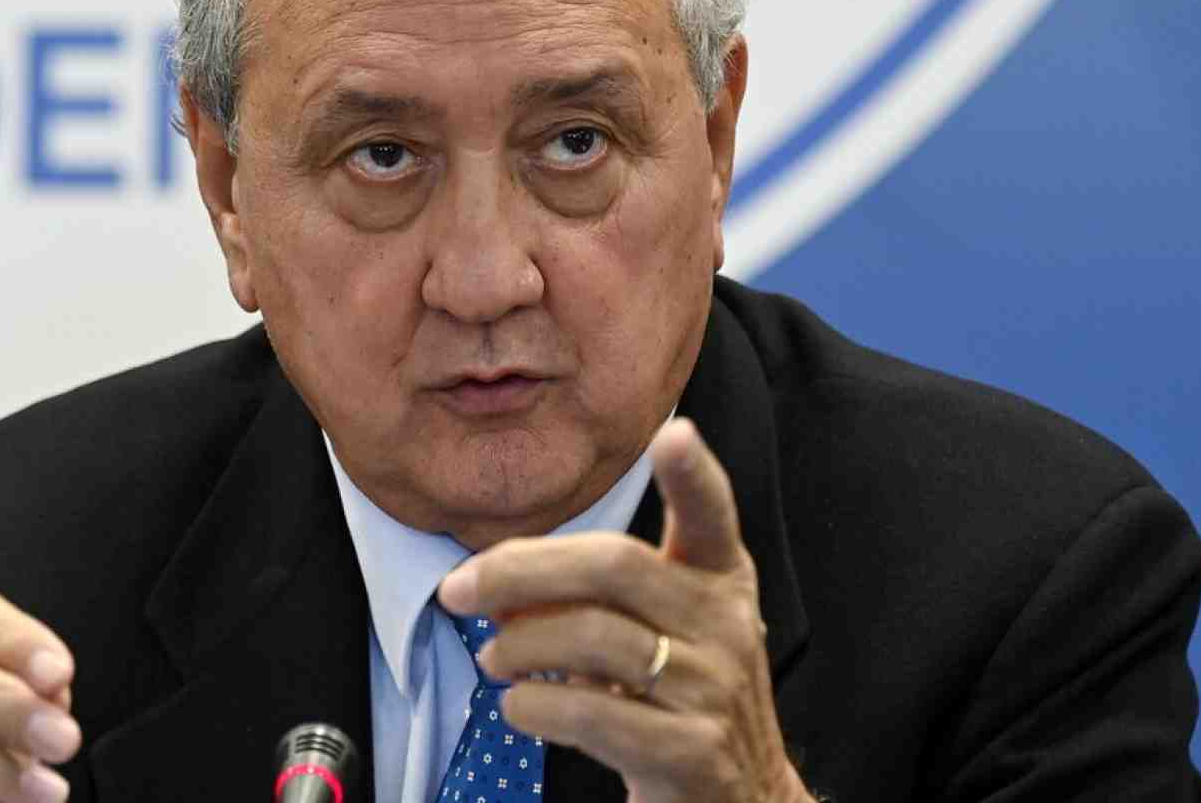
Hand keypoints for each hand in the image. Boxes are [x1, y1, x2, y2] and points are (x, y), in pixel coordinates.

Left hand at [437, 418, 812, 802]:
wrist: (741, 797)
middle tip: (460, 589)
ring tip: (492, 658)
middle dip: (522, 570)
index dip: (693, 475)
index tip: (673, 434)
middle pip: (616, 567)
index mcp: (721, 581)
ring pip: (595, 640)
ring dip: (519, 644)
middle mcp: (725, 624)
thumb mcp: (662, 631)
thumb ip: (596, 596)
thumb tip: (500, 582)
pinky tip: (518, 705)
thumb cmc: (681, 697)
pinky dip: (536, 705)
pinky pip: (594, 715)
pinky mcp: (690, 751)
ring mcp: (713, 689)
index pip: (712, 516)